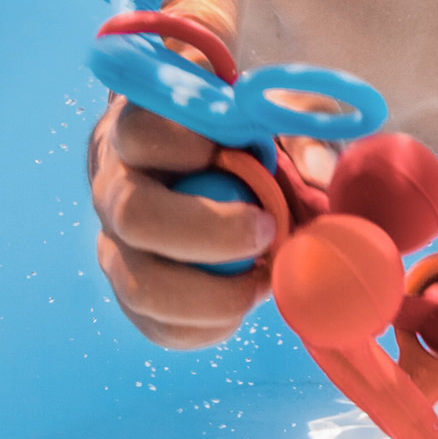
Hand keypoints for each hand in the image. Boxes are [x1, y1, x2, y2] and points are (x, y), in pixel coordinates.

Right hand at [89, 96, 278, 347]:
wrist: (200, 169)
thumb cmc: (241, 134)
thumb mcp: (274, 111)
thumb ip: (302, 127)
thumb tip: (324, 173)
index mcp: (139, 125)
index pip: (141, 132)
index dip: (191, 146)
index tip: (245, 150)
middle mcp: (113, 184)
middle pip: (134, 215)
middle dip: (210, 233)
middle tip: (267, 231)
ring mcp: (113, 241)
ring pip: (139, 285)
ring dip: (213, 296)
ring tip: (261, 279)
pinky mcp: (128, 287)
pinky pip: (155, 326)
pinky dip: (208, 327)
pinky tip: (242, 301)